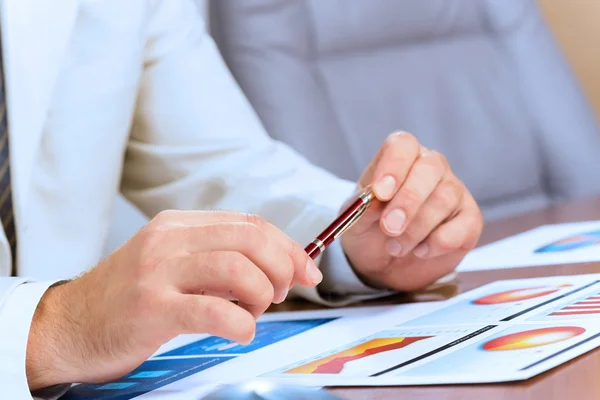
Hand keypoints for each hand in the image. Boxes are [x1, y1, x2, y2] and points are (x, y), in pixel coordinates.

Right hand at [25, 210, 321, 389]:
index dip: (287, 247)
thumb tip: (277, 267)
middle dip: (282, 267)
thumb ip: (217, 259)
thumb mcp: (172, 263)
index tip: (306, 271)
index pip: (250, 224)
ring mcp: (157, 272)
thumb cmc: (128, 298)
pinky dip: (242, 324)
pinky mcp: (150, 309)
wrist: (67, 325)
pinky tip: (240, 331)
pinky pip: (214, 311)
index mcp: (178, 224)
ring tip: (254, 312)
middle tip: (283, 293)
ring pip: (237, 269)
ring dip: (262, 294)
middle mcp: (168, 240)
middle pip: (250, 239)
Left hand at [341, 132, 482, 291]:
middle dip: (408, 201)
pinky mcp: (470, 218)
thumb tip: (376, 202)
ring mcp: (454, 191)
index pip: (403, 145)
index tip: (380, 192)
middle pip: (430, 168)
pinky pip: (462, 225)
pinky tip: (420, 251)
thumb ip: (363, 208)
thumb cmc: (370, 230)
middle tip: (389, 227)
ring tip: (394, 247)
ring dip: (416, 229)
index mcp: (401, 158)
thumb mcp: (357, 220)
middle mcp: (431, 167)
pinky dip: (438, 243)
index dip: (393, 166)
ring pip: (444, 199)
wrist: (386, 263)